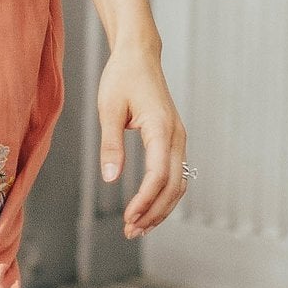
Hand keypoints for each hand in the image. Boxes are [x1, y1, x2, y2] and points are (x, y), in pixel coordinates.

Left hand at [96, 39, 185, 237]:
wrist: (139, 55)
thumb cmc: (121, 78)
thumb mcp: (108, 109)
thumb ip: (110, 145)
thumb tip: (109, 179)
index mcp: (161, 127)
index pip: (159, 174)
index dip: (145, 201)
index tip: (128, 218)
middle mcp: (176, 136)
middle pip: (173, 186)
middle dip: (154, 212)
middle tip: (130, 231)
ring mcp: (178, 139)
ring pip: (178, 184)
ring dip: (161, 208)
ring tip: (138, 227)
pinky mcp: (174, 140)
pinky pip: (175, 175)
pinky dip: (164, 195)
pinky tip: (147, 208)